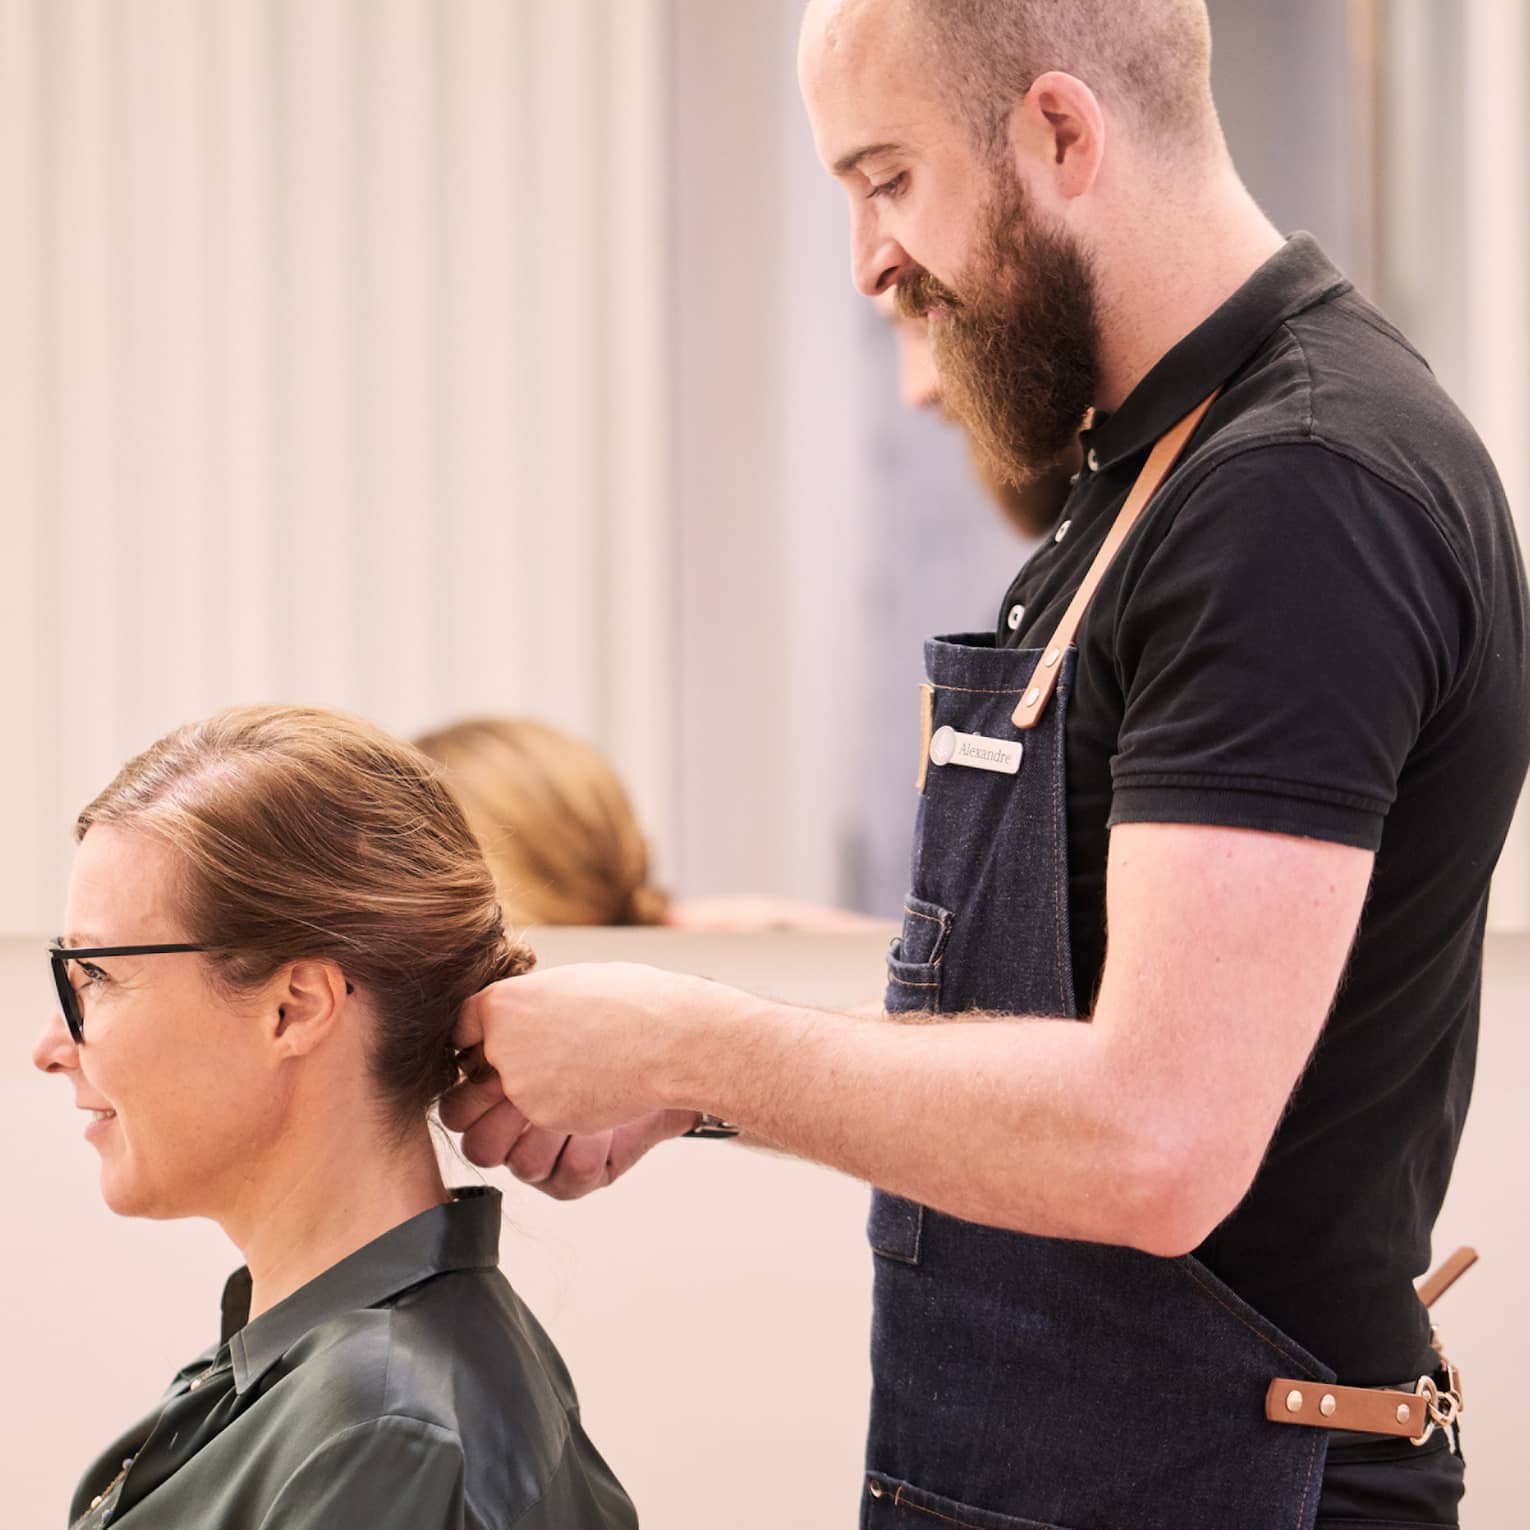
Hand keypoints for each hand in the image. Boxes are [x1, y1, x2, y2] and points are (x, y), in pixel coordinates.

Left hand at [439, 962, 734, 1196]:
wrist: (675, 1034)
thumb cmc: (636, 1003)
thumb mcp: (573, 989)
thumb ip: (534, 1013)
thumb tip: (520, 1030)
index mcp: (501, 1004)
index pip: (457, 1039)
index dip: (478, 1056)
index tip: (503, 1063)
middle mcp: (497, 1050)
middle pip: (454, 1108)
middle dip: (480, 1116)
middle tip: (518, 1110)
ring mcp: (519, 1094)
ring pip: (482, 1147)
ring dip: (512, 1148)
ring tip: (555, 1131)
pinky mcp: (549, 1131)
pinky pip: (531, 1167)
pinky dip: (560, 1160)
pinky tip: (592, 1133)